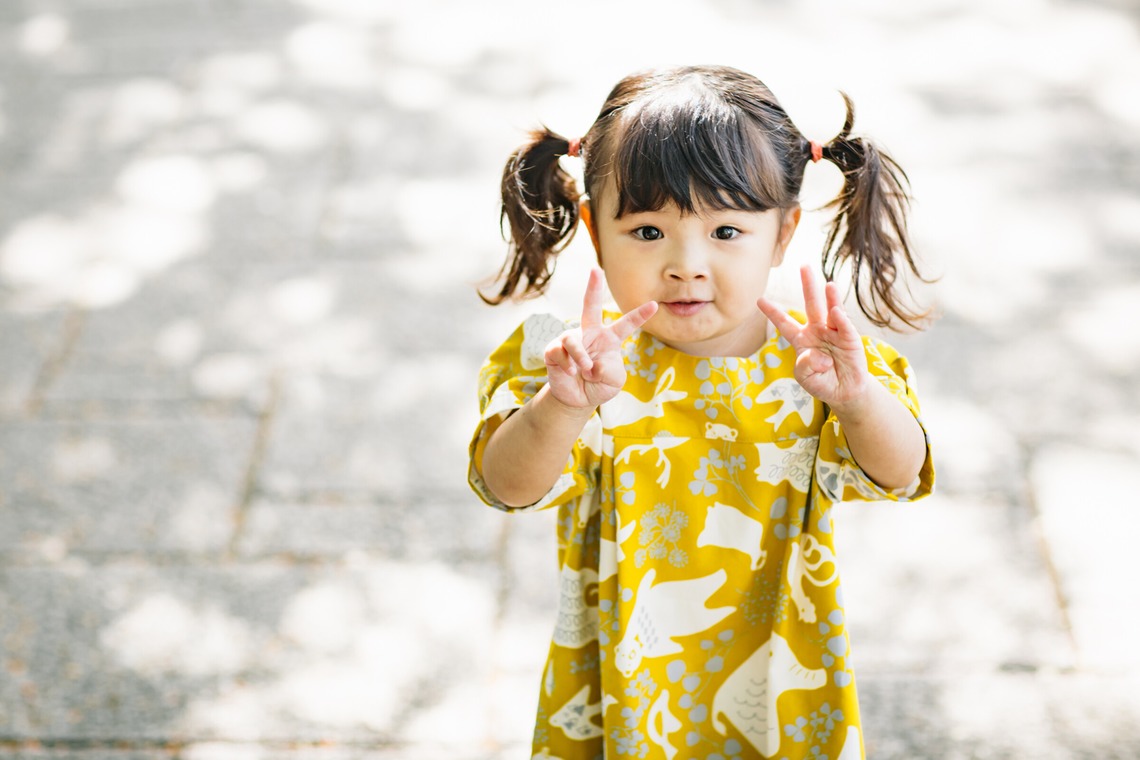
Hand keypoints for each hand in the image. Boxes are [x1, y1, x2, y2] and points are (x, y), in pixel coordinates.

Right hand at [544, 269, 657, 410]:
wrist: (578, 398)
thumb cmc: (599, 384)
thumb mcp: (614, 381)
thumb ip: (610, 370)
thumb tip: (591, 363)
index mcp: (609, 339)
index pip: (626, 324)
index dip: (640, 315)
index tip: (654, 304)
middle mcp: (590, 334)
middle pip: (590, 306)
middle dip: (593, 287)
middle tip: (595, 269)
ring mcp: (571, 341)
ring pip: (573, 340)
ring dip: (580, 357)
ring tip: (585, 370)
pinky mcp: (554, 350)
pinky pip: (559, 352)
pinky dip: (567, 364)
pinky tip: (571, 372)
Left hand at [757, 265, 870, 412]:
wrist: (844, 392)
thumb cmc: (821, 382)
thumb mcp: (804, 377)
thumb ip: (804, 366)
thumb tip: (818, 355)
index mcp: (801, 339)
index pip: (784, 323)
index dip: (773, 312)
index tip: (759, 300)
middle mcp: (817, 330)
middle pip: (811, 305)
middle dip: (807, 285)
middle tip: (804, 266)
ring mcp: (834, 333)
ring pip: (830, 310)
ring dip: (830, 297)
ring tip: (828, 284)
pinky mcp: (849, 339)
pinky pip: (844, 327)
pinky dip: (841, 320)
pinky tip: (837, 312)